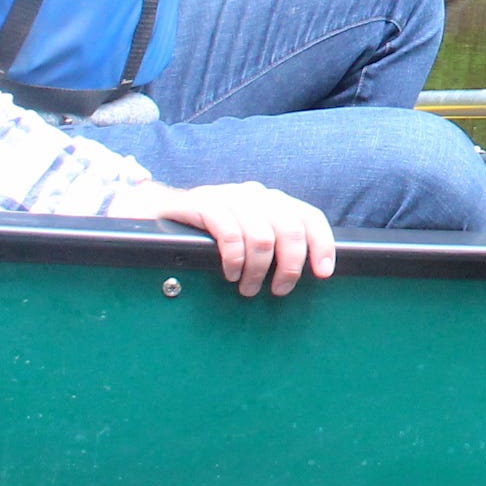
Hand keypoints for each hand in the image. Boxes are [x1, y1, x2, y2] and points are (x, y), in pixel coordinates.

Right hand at [131, 180, 335, 295]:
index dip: (322, 245)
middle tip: (279, 290)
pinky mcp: (205, 203)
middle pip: (290, 230)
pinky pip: (231, 235)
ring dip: (258, 271)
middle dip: (290, 267)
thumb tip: (304, 273)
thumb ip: (275, 243)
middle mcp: (257, 195)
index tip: (323, 274)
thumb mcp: (249, 232)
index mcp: (274, 201)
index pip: (310, 218)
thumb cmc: (212, 230)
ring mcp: (231, 196)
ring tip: (249, 289)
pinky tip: (231, 274)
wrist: (161, 211)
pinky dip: (235, 261)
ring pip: (262, 237)